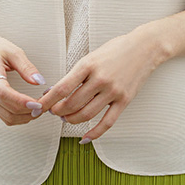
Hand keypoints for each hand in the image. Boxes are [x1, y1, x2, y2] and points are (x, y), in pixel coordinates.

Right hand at [0, 32, 49, 126]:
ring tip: (40, 108)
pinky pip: (5, 117)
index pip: (4, 93)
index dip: (21, 101)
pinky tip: (30, 110)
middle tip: (46, 105)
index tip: (37, 103)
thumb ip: (26, 67)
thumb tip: (39, 81)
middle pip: (8, 109)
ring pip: (8, 118)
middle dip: (29, 110)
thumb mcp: (13, 51)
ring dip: (26, 117)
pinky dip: (20, 117)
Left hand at [34, 27, 164, 141]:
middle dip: (58, 111)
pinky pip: (107, 122)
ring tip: (66, 118)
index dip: (48, 101)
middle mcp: (100, 79)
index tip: (39, 106)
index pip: (62, 88)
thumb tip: (58, 90)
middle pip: (72, 104)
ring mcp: (113, 91)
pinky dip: (94, 133)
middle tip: (54, 111)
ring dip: (72, 120)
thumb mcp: (91, 56)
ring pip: (86, 115)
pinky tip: (85, 137)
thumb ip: (77, 73)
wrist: (145, 47)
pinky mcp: (124, 100)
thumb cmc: (117, 49)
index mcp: (88, 65)